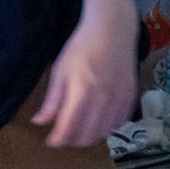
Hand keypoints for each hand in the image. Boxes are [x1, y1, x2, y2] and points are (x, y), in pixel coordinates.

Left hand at [34, 0, 138, 146]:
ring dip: (90, 135)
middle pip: (86, 136)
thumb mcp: (60, 70)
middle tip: (64, 134)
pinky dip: (107, 126)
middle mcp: (102, 99)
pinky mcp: (131, 96)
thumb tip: (39, 122)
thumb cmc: (82, 45)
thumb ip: (52, 100)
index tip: (51, 140)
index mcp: (81, 91)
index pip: (67, 129)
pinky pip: (119, 123)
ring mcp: (119, 99)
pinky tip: (99, 118)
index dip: (57, 140)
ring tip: (81, 126)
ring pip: (103, 133)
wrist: (113, 28)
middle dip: (72, 140)